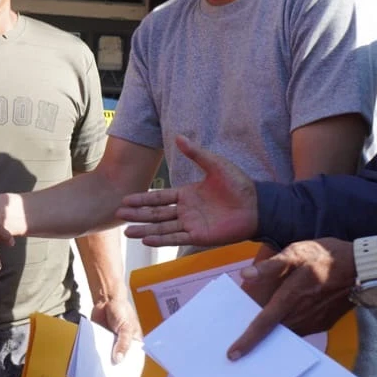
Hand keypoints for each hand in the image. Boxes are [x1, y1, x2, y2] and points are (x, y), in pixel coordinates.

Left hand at [90, 293, 141, 363]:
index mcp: (134, 342)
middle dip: (115, 367)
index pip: (134, 359)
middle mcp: (123, 345)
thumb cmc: (122, 311)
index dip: (130, 369)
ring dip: (105, 362)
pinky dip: (96, 355)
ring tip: (100, 374)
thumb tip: (118, 360)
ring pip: (109, 356)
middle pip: (120, 360)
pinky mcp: (101, 340)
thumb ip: (123, 343)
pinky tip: (92, 362)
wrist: (106, 299)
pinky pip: (99, 350)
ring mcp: (111, 343)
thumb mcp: (126, 328)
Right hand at [116, 135, 256, 246]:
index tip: (126, 199)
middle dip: (138, 214)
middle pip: (156, 213)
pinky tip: (146, 240)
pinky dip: (161, 239)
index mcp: (187, 194)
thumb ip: (196, 154)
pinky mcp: (199, 237)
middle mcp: (186, 211)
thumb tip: (179, 136)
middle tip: (120, 213)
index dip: (142, 198)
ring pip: (162, 228)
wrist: (257, 205)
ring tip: (127, 232)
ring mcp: (191, 225)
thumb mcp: (215, 165)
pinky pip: (176, 238)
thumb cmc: (239, 185)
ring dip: (144, 230)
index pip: (159, 197)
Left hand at [226, 238, 354, 359]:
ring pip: (286, 334)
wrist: (362, 267)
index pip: (264, 323)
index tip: (233, 354)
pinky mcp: (322, 324)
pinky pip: (299, 331)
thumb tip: (246, 275)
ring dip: (271, 338)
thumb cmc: (326, 256)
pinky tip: (281, 323)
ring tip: (255, 336)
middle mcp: (301, 314)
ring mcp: (313, 322)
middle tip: (237, 346)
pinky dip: (287, 331)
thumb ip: (271, 265)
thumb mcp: (297, 251)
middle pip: (273, 333)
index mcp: (291, 297)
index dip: (248, 340)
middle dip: (255, 342)